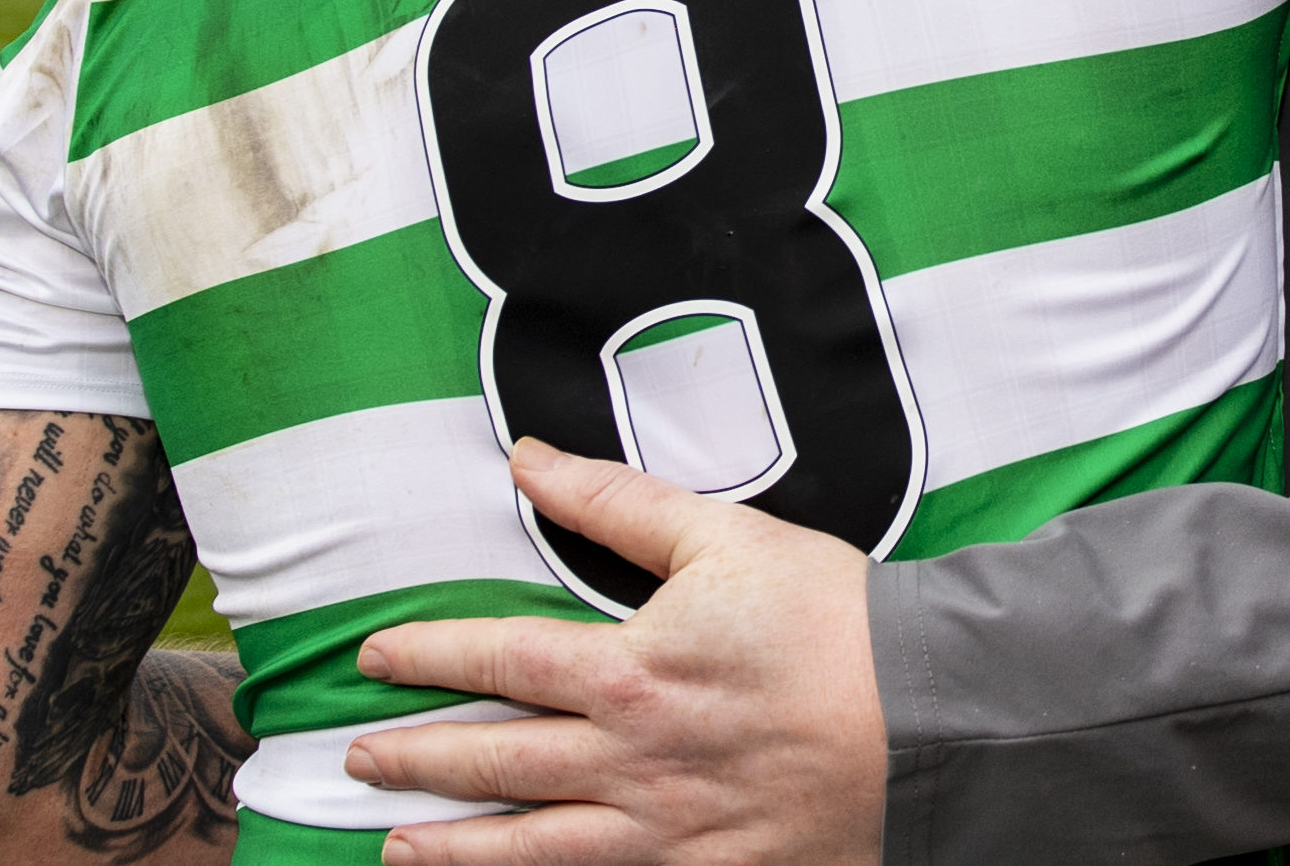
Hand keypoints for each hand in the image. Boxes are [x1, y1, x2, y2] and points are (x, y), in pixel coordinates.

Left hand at [343, 439, 885, 865]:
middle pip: (494, 762)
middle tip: (359, 756)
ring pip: (530, 849)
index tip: (377, 656)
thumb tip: (529, 461)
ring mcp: (663, 833)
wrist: (930, 718)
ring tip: (396, 846)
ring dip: (454, 850)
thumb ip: (616, 503)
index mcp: (630, 670)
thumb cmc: (834, 621)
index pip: (497, 661)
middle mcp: (630, 760)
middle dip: (416, 758)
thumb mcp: (726, 536)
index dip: (428, 656)